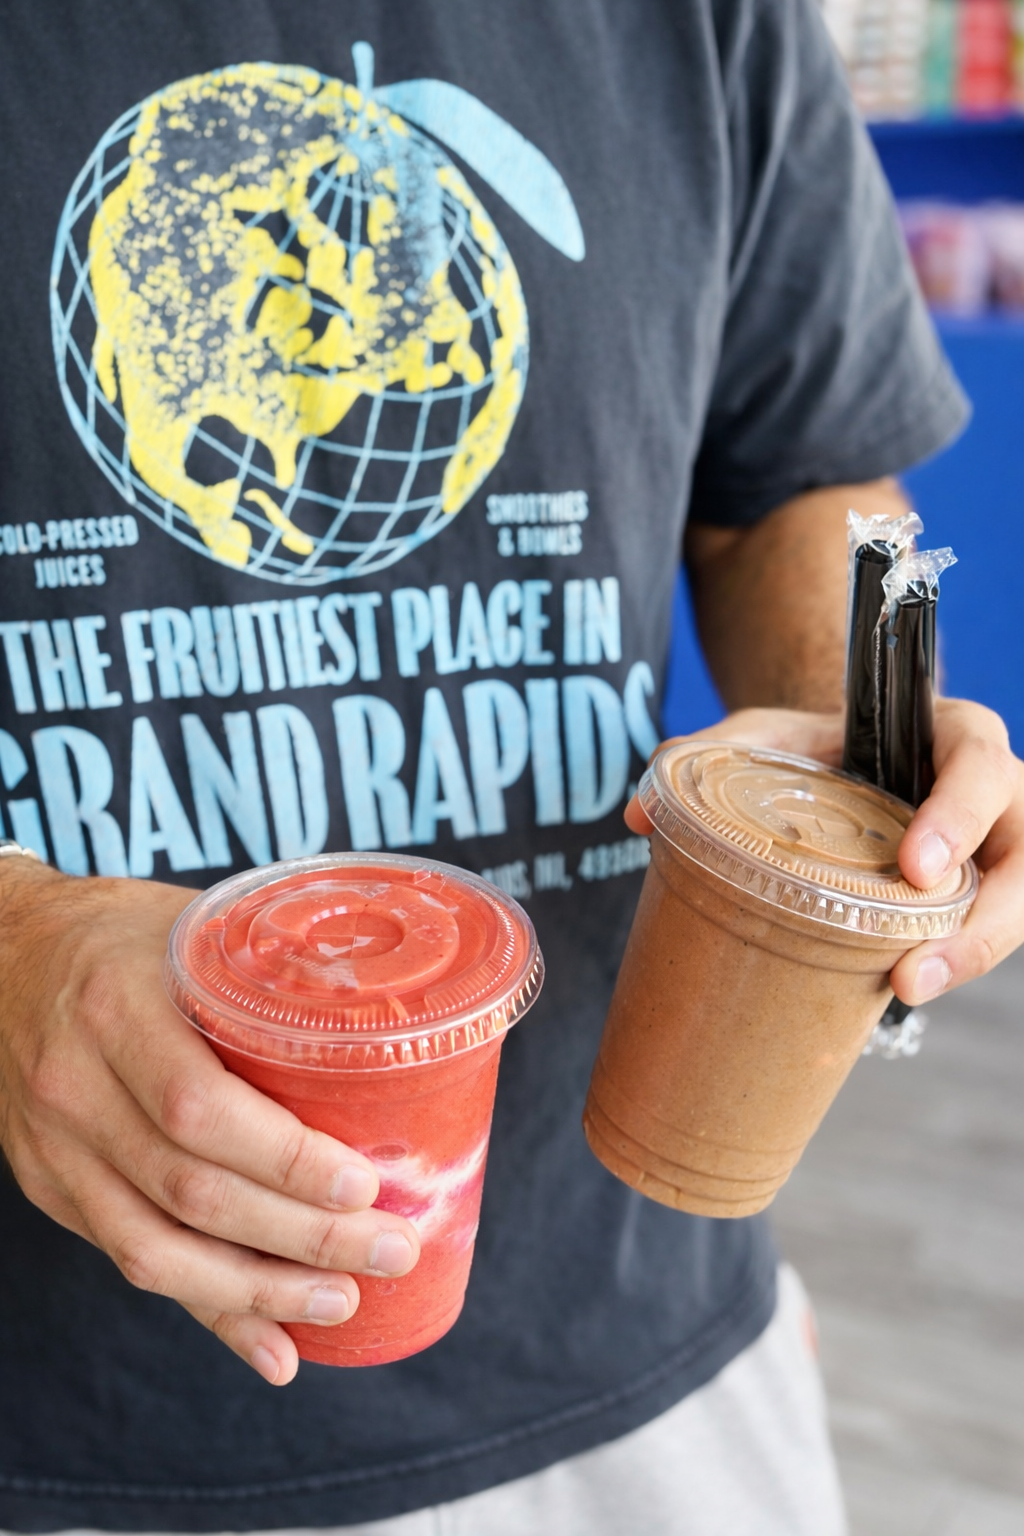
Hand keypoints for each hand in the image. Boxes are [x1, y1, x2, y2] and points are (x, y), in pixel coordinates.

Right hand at [0, 861, 419, 1385]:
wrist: (6, 950)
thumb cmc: (123, 935)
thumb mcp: (193, 933)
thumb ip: (266, 986)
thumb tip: (386, 1041)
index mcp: (117, 1006)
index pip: (199, 1107)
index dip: (284, 1159)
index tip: (363, 1184)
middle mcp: (73, 1085)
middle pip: (190, 1191)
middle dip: (300, 1238)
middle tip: (389, 1249)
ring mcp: (54, 1146)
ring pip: (154, 1249)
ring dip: (259, 1291)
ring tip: (342, 1299)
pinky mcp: (51, 1186)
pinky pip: (129, 1261)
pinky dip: (207, 1309)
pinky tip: (270, 1344)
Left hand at [624, 702, 1023, 1001]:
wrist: (841, 762)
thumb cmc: (817, 745)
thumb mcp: (768, 734)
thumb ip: (708, 753)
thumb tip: (638, 812)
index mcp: (956, 738)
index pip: (981, 766)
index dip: (959, 816)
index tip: (913, 866)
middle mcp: (995, 798)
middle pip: (1022, 861)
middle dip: (979, 923)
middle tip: (911, 970)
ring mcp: (993, 852)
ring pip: (1013, 910)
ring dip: (967, 958)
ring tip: (903, 993)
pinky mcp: (975, 900)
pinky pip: (979, 936)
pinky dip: (946, 964)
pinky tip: (894, 993)